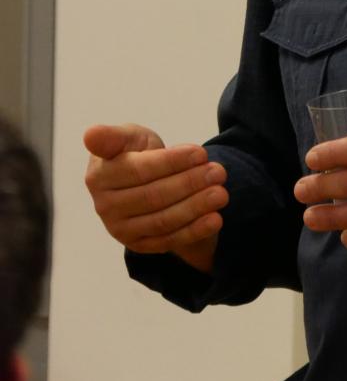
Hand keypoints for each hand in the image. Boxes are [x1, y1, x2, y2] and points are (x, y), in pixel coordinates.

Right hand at [84, 123, 226, 272]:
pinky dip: (195, 231)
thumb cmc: (135, 153)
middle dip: (190, 183)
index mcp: (99, 176)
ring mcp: (120, 229)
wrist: (143, 181)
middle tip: (219, 172)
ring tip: (221, 194)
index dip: (172, 162)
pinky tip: (216, 219)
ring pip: (163, 220)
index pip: (140, 170)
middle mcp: (105, 206)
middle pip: (154, 196)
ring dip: (196, 207)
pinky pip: (169, 240)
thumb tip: (90, 135)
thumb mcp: (128, 137)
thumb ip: (113, 137)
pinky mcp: (138, 245)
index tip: (201, 152)